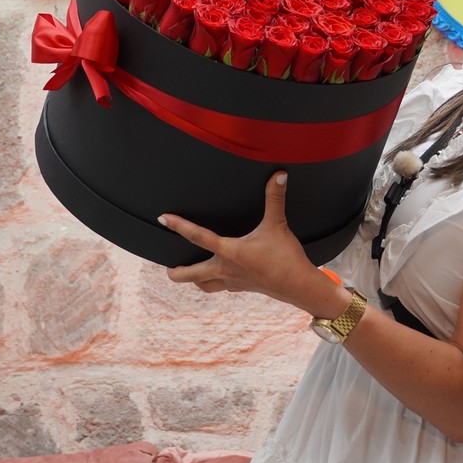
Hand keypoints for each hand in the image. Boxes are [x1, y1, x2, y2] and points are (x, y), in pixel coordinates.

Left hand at [161, 172, 345, 316]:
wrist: (298, 286)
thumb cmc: (286, 257)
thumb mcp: (278, 224)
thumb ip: (275, 198)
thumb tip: (279, 174)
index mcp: (229, 251)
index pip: (197, 236)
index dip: (178, 226)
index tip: (164, 218)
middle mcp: (225, 268)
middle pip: (190, 275)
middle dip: (175, 271)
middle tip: (167, 264)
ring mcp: (232, 281)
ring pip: (203, 285)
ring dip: (193, 280)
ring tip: (186, 273)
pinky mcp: (242, 288)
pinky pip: (221, 287)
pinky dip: (214, 282)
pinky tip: (219, 275)